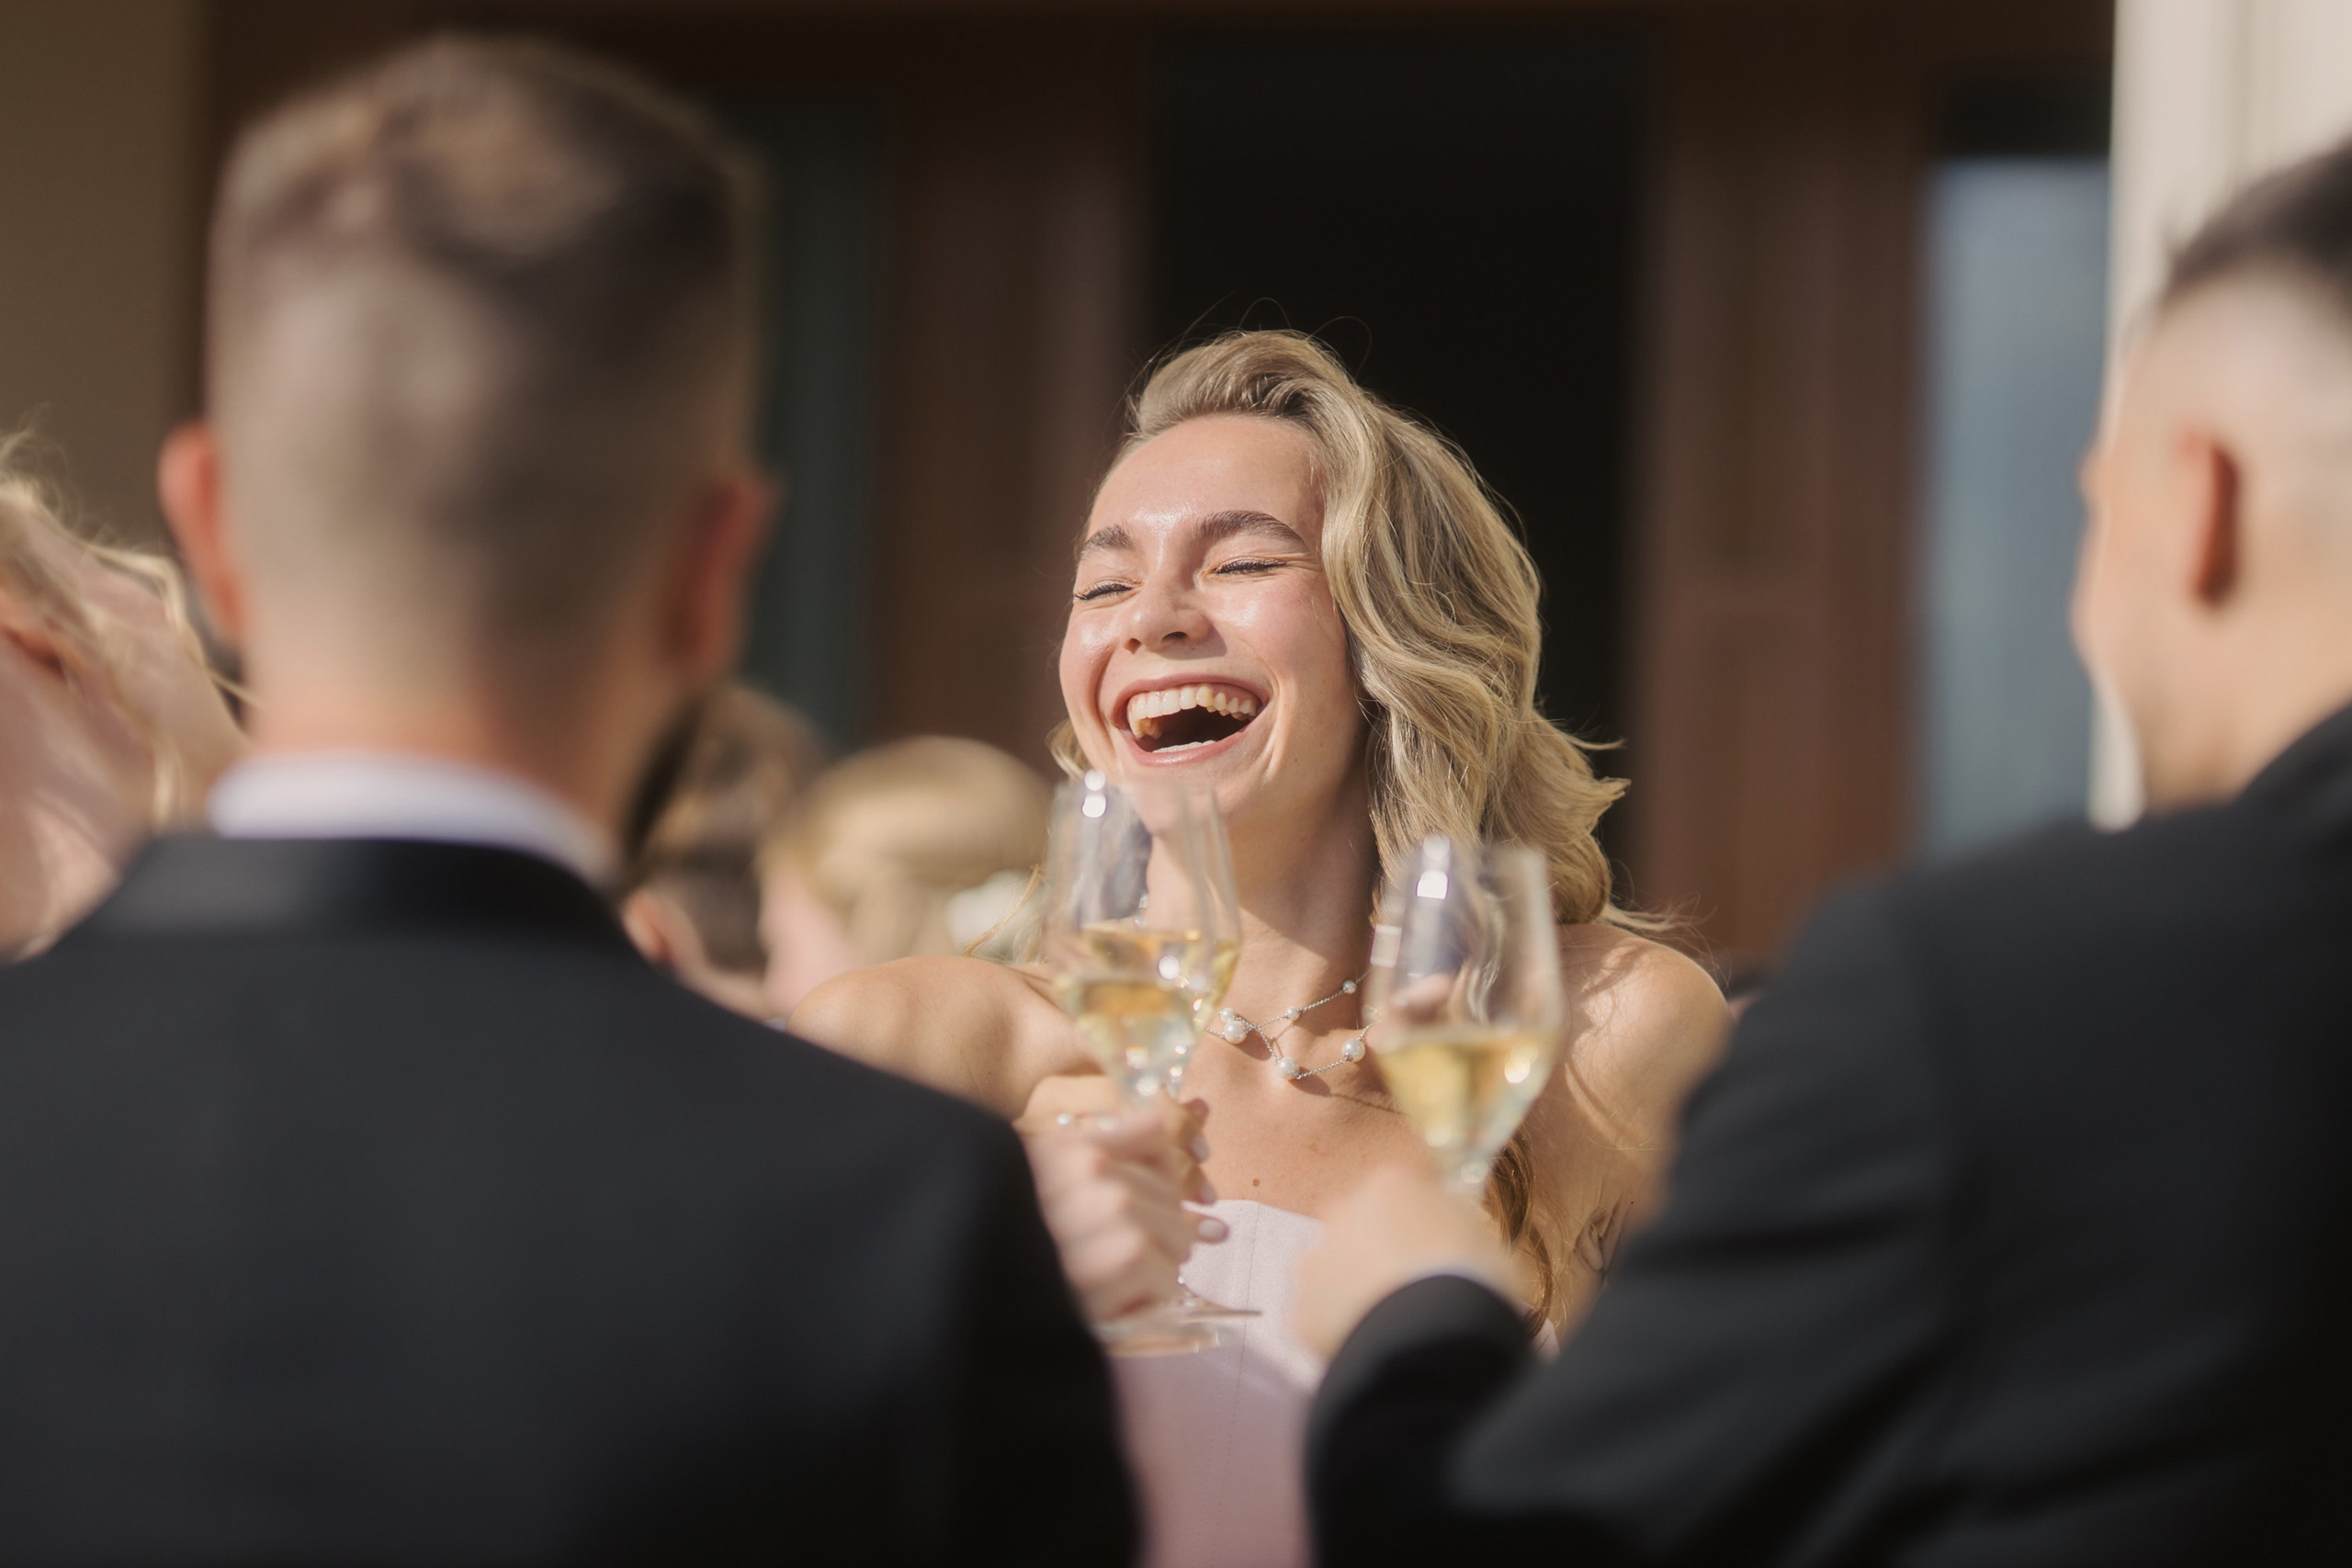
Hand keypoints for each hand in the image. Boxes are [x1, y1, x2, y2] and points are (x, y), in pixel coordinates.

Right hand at [1019, 1075, 1223, 1323]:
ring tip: (1108, 1283)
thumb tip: (1159, 1128)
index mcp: (1071, 1147)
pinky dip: (1145, 1300)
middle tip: (1111, 1260)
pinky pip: (1168, 1278)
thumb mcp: (1040, 1182)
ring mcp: (1113, 1209)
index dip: (1158, 1175)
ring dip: (1152, 1269)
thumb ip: (1099, 1150)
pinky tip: (1110, 1304)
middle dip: (1153, 1232)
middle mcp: (1093, 1168)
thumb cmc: (1003, 1244)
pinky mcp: (1125, 1256)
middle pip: (1170, 1194)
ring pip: (1179, 1236)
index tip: (1149, 1204)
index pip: (1153, 1136)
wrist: (969, 1293)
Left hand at [1293, 1162, 1518, 1359]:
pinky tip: (1374, 1345)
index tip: (1431, 1251)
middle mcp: (1342, 1212)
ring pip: (1333, 1273)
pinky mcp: (1303, 1311)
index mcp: (1390, 1185)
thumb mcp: (1480, 1235)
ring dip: (1354, 1291)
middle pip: (1356, 1228)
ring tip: (1391, 1323)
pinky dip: (1342, 1330)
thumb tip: (1444, 1228)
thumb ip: (1451, 1221)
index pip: (1398, 1194)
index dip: (1416, 1226)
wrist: (1433, 1338)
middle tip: (1408, 1288)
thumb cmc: (1469, 1280)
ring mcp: (1316, 1262)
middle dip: (1375, 1253)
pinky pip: (1322, 1319)